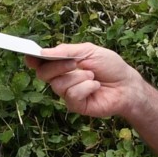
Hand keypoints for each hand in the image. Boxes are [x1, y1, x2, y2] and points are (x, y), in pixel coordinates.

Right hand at [24, 43, 140, 118]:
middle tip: (76, 63)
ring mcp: (67, 93)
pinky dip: (85, 87)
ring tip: (93, 76)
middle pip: (43, 73)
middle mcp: (61, 78)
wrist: (126, 85)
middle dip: (58, 66)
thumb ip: (66, 51)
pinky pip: (71, 95)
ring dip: (78, 77)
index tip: (31, 55)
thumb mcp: (89, 51)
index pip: (40, 62)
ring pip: (58, 85)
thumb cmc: (110, 66)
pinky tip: (95, 86)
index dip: (33, 59)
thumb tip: (43, 52)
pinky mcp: (76, 105)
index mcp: (62, 63)